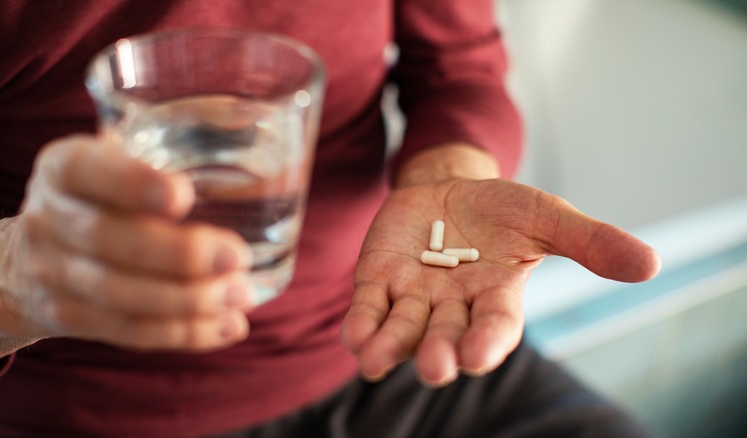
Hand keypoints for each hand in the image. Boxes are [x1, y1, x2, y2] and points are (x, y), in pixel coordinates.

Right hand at [0, 134, 253, 357]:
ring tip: (241, 294)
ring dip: (189, 300)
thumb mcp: (110, 160)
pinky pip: (129, 332)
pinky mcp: (69, 318)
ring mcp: (52, 274)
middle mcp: (48, 218)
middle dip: (177, 255)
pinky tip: (228, 326)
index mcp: (62, 167)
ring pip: (120, 296)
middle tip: (237, 257)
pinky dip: (185, 333)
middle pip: (107, 241)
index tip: (184, 196)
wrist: (23, 261)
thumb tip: (259, 146)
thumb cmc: (98, 197)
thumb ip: (160, 148)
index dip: (133, 184)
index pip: (86, 170)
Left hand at [341, 178, 660, 385]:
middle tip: (436, 367)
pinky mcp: (379, 281)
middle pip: (446, 337)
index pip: (495, 327)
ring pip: (402, 329)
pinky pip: (369, 308)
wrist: (451, 188)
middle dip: (440, 353)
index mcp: (496, 297)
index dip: (488, 342)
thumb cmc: (503, 210)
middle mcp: (453, 307)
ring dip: (390, 347)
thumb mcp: (548, 217)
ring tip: (374, 363)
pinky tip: (353, 338)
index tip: (480, 355)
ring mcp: (414, 296)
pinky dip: (361, 325)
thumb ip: (591, 242)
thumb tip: (651, 264)